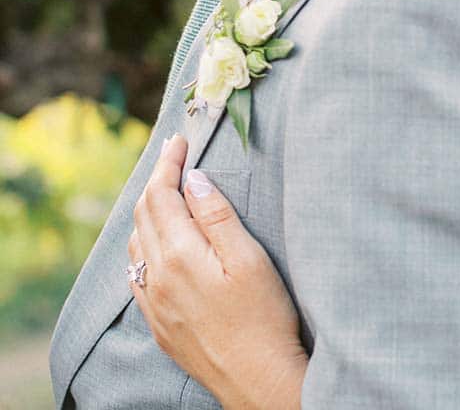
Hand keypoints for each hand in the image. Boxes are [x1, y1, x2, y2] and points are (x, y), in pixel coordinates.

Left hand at [129, 135, 307, 409]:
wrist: (256, 380)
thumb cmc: (264, 316)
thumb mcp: (249, 257)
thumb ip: (217, 216)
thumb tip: (193, 178)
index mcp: (180, 256)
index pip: (161, 196)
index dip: (168, 164)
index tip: (179, 141)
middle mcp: (157, 278)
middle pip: (143, 216)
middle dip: (157, 180)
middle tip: (174, 156)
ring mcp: (153, 304)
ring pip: (135, 244)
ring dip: (148, 211)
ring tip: (167, 191)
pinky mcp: (158, 323)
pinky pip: (136, 274)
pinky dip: (143, 245)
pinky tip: (158, 243)